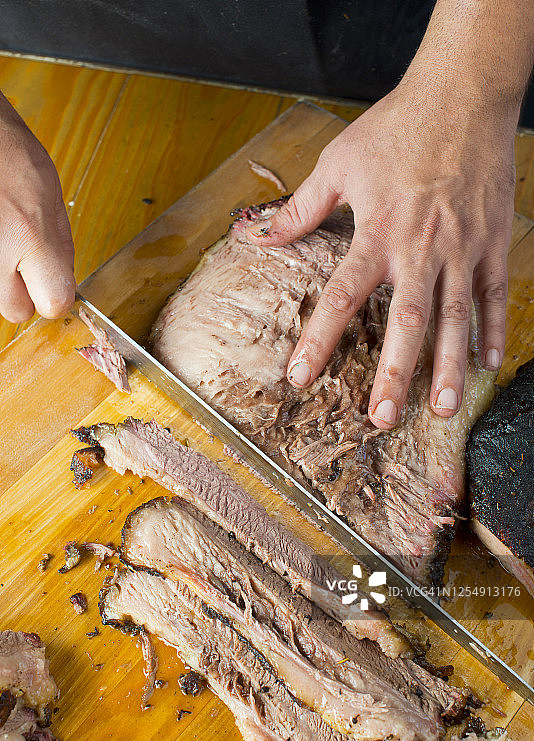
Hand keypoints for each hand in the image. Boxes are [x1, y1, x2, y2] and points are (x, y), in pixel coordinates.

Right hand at [0, 93, 74, 323]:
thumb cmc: (6, 152)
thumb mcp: (50, 193)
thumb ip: (60, 245)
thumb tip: (66, 282)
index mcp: (29, 235)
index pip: (54, 303)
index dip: (56, 295)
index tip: (53, 284)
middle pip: (17, 311)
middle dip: (22, 291)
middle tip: (19, 258)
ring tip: (2, 238)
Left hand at [247, 78, 515, 428]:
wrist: (463, 94)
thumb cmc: (398, 127)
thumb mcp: (338, 163)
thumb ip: (300, 209)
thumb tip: (257, 236)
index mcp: (378, 233)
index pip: (342, 299)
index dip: (318, 341)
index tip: (300, 377)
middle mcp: (421, 249)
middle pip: (406, 322)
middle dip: (395, 374)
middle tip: (383, 418)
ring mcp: (461, 248)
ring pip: (455, 319)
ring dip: (449, 367)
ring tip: (443, 409)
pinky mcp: (491, 242)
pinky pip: (493, 294)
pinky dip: (493, 329)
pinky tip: (488, 364)